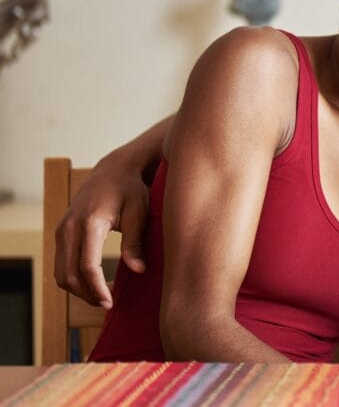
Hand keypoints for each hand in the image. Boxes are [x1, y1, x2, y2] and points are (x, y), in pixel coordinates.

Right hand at [54, 156, 149, 308]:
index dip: (97, 288)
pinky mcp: (61, 232)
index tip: (110, 303)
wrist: (114, 171)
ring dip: (78, 290)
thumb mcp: (139, 212)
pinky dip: (73, 278)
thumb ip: (135, 242)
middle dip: (87, 294)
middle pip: (69, 274)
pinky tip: (93, 284)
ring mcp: (62, 230)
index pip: (87, 266)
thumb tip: (138, 271)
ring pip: (61, 273)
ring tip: (102, 297)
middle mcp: (69, 227)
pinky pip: (60, 264)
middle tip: (108, 304)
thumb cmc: (131, 190)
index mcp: (90, 223)